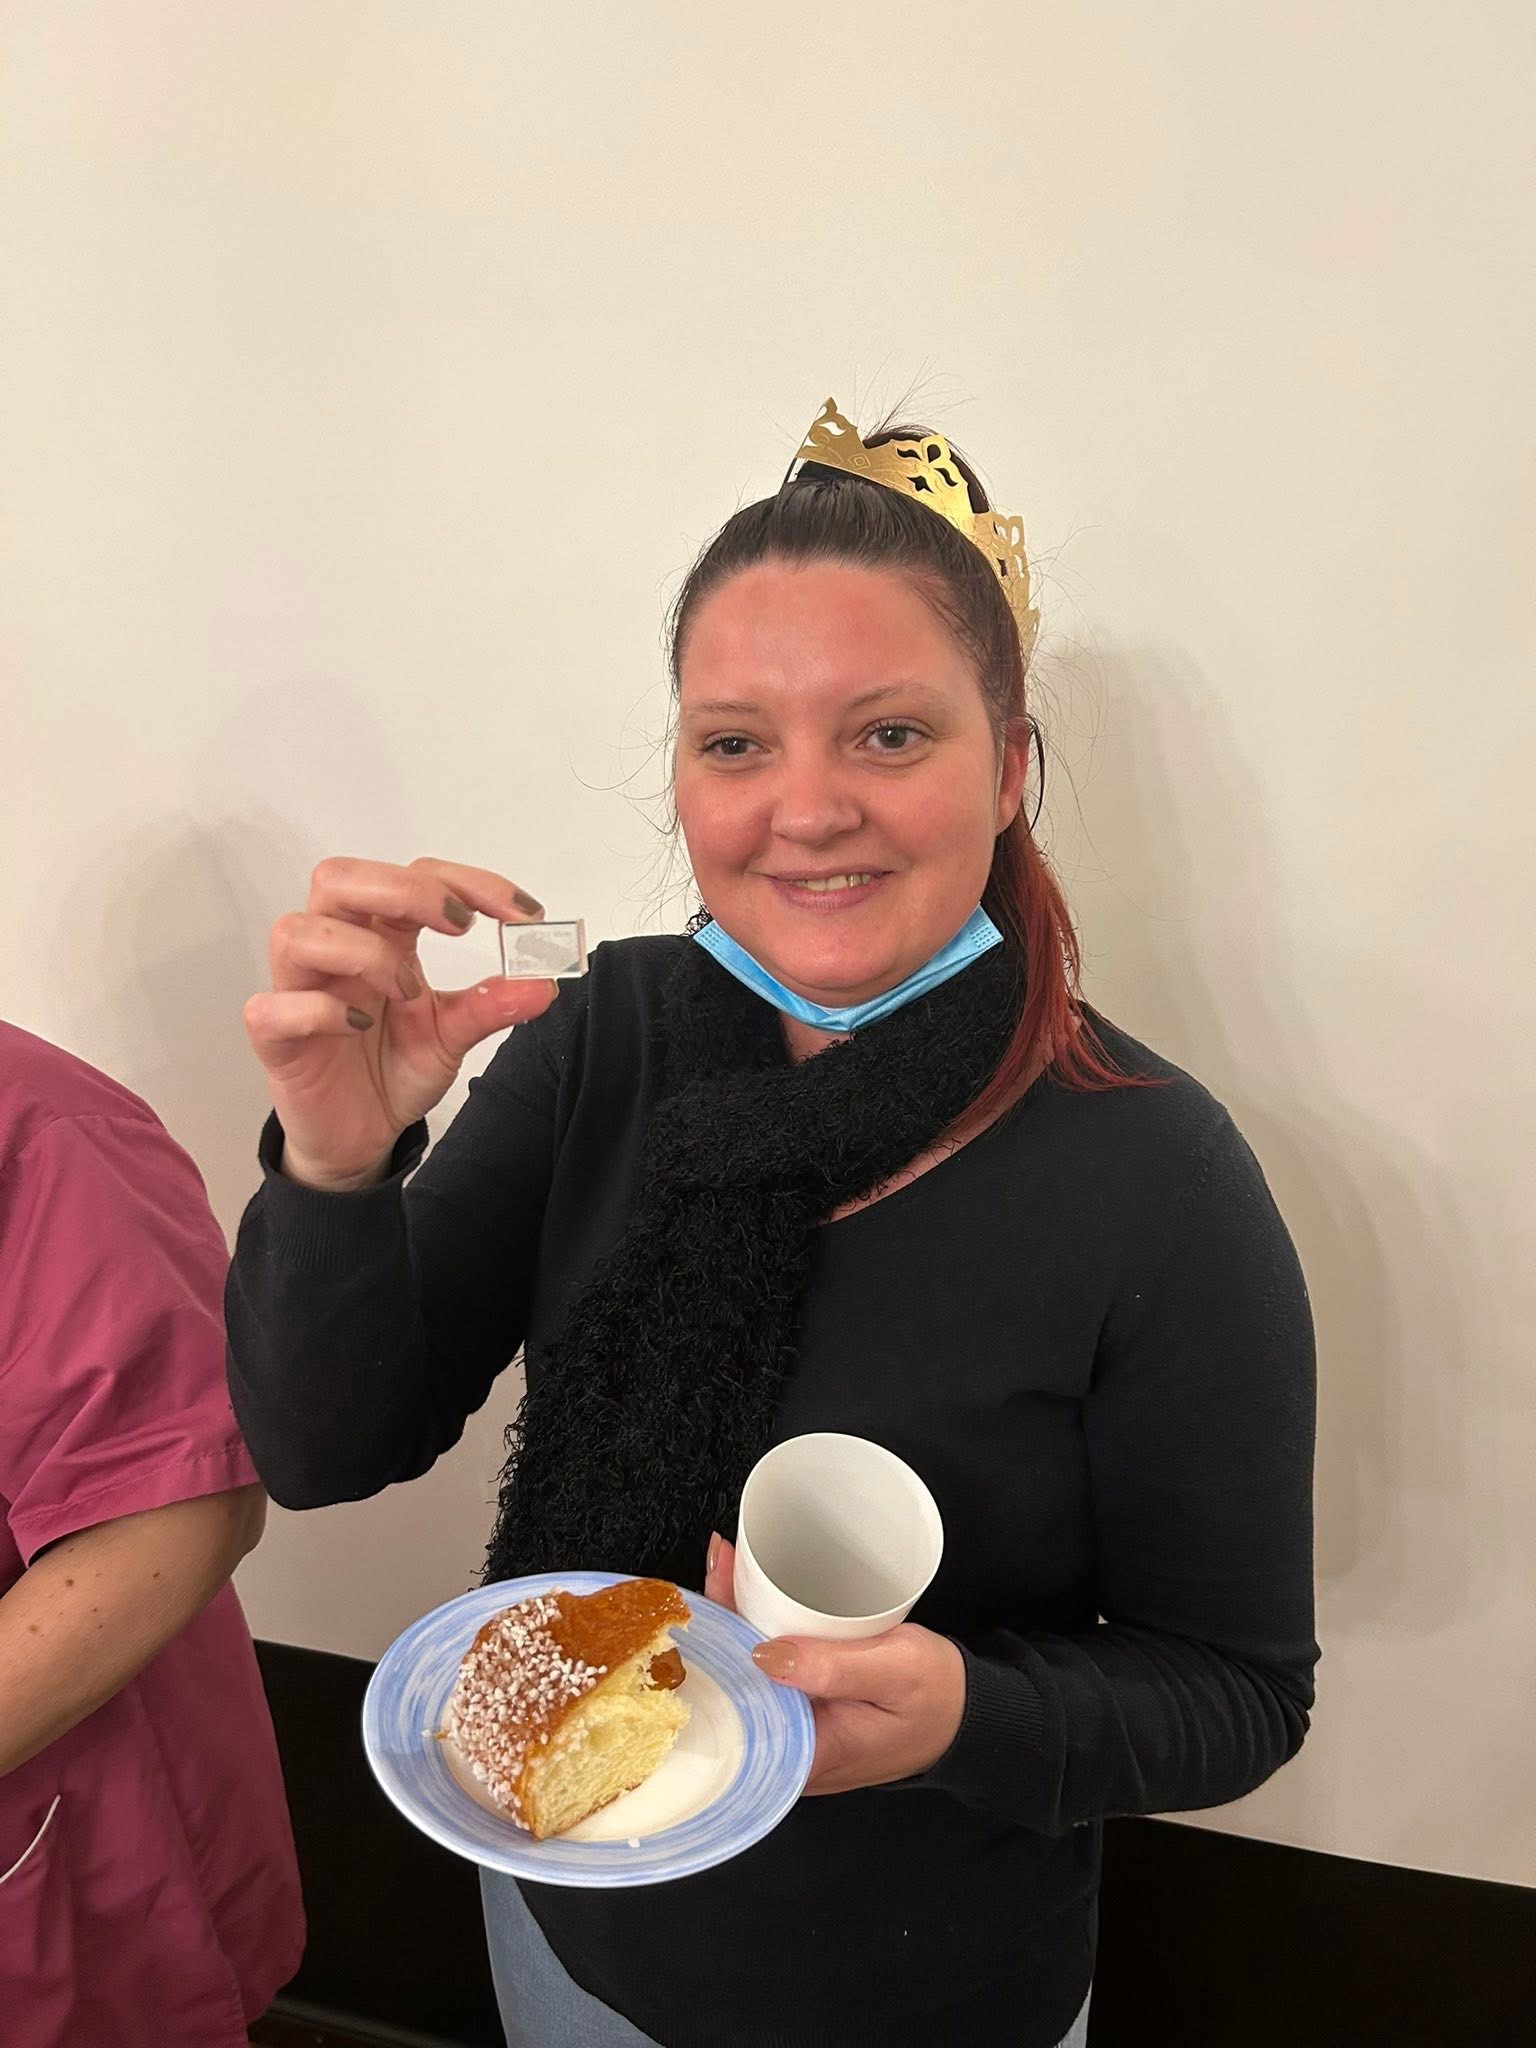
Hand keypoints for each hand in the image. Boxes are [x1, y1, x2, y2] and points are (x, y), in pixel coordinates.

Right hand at [244, 856, 556, 1190]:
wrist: (358, 1135)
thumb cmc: (391, 1069)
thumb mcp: (453, 1035)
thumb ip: (492, 1005)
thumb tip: (545, 983)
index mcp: (383, 936)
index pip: (417, 876)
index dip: (471, 883)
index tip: (524, 915)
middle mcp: (336, 950)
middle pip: (340, 878)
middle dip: (404, 889)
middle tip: (460, 925)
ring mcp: (299, 989)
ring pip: (297, 931)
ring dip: (362, 951)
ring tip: (406, 990)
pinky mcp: (274, 1038)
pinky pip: (272, 1006)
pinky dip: (318, 1010)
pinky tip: (357, 1026)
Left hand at [705, 1535, 964, 1795]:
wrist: (967, 1715)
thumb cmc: (940, 1696)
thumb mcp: (898, 1671)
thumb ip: (835, 1668)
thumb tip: (766, 1656)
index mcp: (807, 1756)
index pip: (740, 1710)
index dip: (718, 1656)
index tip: (710, 1606)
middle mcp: (790, 1751)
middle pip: (735, 1687)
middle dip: (720, 1627)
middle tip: (719, 1563)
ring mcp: (795, 1731)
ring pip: (748, 1674)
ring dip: (736, 1622)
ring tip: (727, 1566)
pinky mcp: (803, 1708)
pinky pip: (769, 1670)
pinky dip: (758, 1630)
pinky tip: (748, 1595)